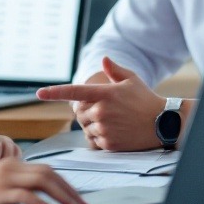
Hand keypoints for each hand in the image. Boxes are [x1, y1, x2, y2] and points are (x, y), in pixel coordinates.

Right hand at [0, 158, 88, 203]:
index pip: (46, 170)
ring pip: (41, 181)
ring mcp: (2, 178)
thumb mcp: (0, 191)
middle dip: (70, 191)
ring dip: (63, 197)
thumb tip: (44, 200)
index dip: (66, 184)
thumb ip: (19, 190)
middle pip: (48, 174)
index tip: (79, 199)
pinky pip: (25, 195)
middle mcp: (8, 166)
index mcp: (11, 164)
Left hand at [36, 56, 163, 150]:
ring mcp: (105, 129)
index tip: (39, 93)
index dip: (54, 92)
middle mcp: (101, 111)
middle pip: (79, 113)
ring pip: (86, 128)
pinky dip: (99, 138)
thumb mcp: (131, 80)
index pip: (74, 92)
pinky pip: (94, 142)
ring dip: (93, 125)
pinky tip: (114, 133)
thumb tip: (103, 59)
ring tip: (113, 122)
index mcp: (104, 93)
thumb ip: (114, 70)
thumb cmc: (146, 99)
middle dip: (86, 111)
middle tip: (105, 110)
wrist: (163, 123)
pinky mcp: (109, 144)